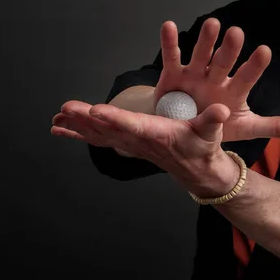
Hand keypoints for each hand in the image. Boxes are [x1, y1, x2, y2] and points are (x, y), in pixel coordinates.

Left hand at [51, 101, 239, 196]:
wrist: (198, 170)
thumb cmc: (204, 146)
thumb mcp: (211, 131)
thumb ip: (213, 120)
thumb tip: (222, 110)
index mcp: (157, 134)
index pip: (133, 125)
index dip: (114, 118)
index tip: (95, 110)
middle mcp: (140, 140)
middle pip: (108, 129)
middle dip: (85, 120)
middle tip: (65, 109)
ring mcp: (132, 144)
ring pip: (100, 135)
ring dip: (77, 126)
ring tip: (57, 118)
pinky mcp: (129, 143)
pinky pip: (100, 138)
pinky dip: (80, 133)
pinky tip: (62, 128)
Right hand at [154, 18, 279, 140]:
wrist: (183, 131)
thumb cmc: (216, 125)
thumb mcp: (245, 128)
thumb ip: (273, 126)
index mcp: (233, 90)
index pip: (247, 76)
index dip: (255, 65)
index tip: (264, 51)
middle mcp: (216, 77)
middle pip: (224, 62)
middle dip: (229, 49)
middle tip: (237, 33)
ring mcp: (195, 74)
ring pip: (201, 54)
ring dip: (206, 40)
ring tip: (212, 23)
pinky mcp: (173, 75)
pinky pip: (172, 57)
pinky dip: (169, 42)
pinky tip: (169, 25)